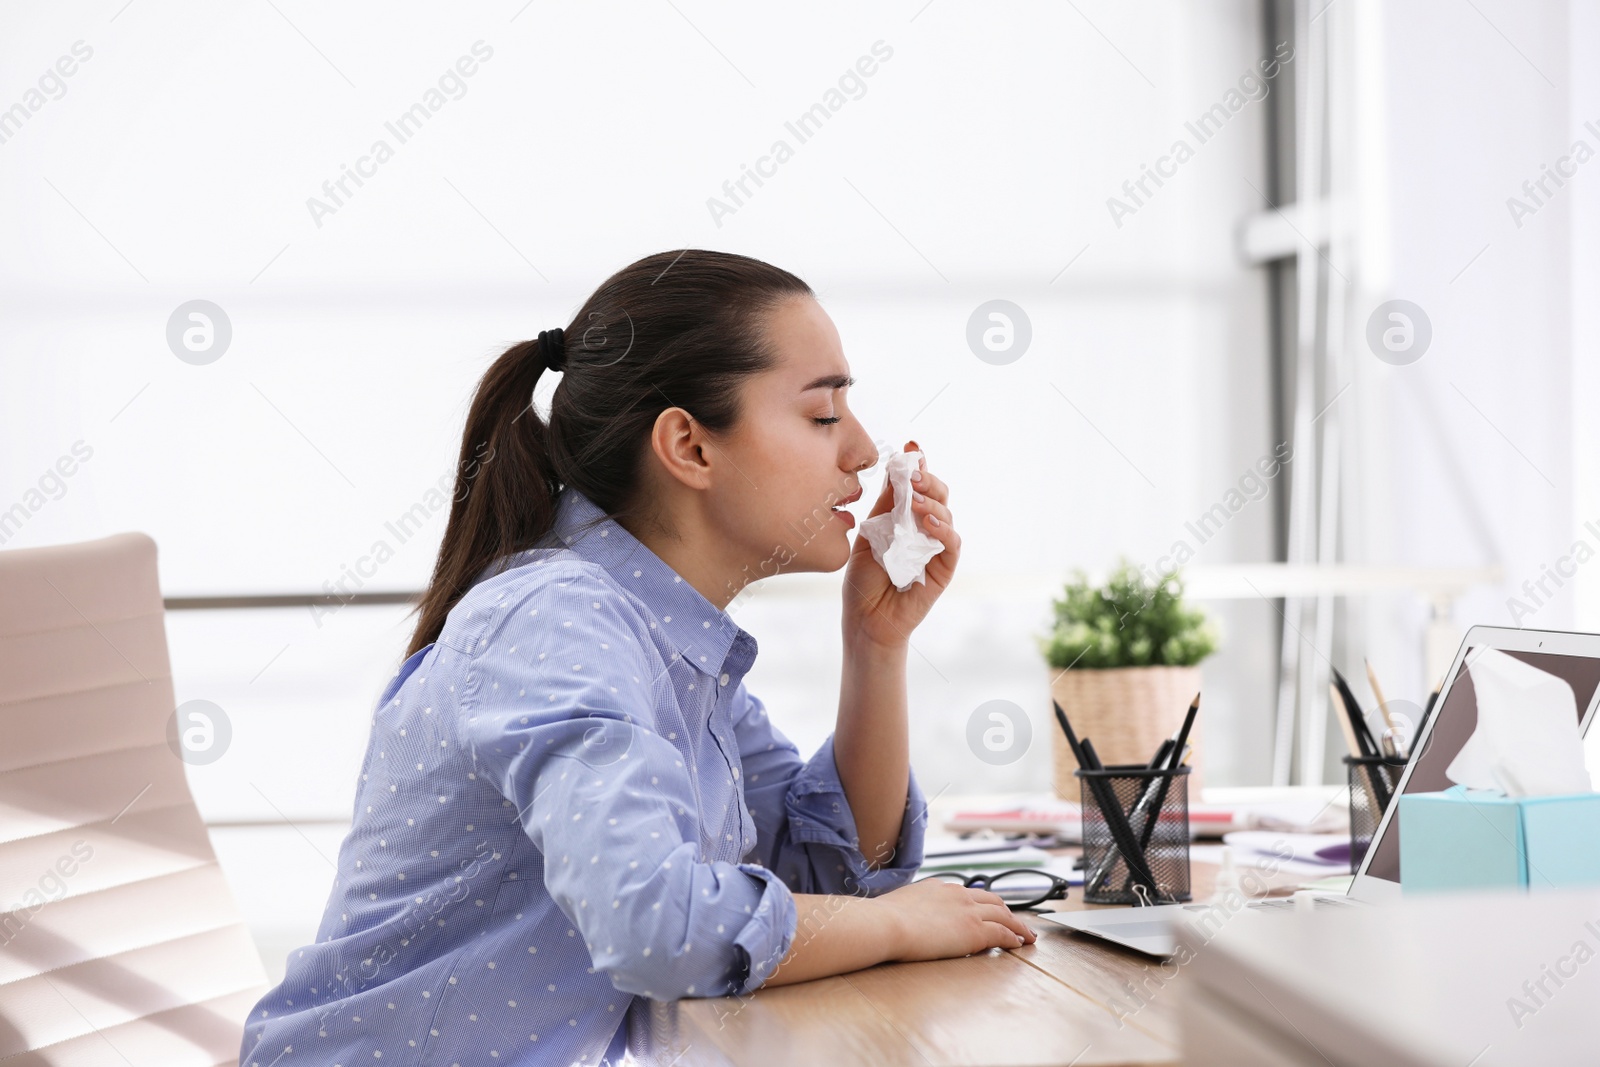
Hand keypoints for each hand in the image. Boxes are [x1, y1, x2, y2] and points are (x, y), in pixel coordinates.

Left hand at [842, 439, 960, 650]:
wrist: (865, 620)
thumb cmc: (864, 580)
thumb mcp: (869, 535)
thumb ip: (884, 508)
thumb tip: (894, 472)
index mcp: (904, 517)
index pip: (916, 485)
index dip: (918, 464)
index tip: (912, 446)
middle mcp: (924, 528)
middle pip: (937, 493)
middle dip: (926, 478)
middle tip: (912, 473)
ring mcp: (935, 547)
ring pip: (946, 513)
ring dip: (931, 501)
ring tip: (913, 499)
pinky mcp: (943, 568)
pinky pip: (951, 543)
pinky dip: (942, 528)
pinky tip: (927, 521)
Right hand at [874, 877, 1036, 961]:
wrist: (886, 924)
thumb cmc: (883, 920)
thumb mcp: (897, 906)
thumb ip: (909, 908)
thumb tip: (902, 916)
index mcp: (937, 886)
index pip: (967, 893)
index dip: (981, 904)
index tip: (987, 911)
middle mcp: (957, 894)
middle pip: (991, 900)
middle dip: (1006, 911)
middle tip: (1016, 922)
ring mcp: (968, 911)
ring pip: (1003, 915)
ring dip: (1017, 925)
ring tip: (1027, 935)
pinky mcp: (975, 931)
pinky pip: (1003, 933)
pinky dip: (1014, 937)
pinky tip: (1019, 943)